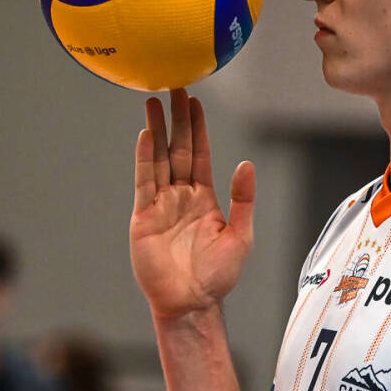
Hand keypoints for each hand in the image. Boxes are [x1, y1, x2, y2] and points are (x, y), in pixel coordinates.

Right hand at [130, 89, 255, 320]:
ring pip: (158, 159)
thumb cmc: (217, 276)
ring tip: (152, 102)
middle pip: (177, 149)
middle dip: (176, 119)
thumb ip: (243, 200)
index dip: (197, 128)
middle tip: (173, 87)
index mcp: (203, 198)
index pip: (199, 154)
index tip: (193, 101)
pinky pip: (145, 182)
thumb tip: (246, 164)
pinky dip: (145, 158)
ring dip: (157, 130)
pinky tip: (147, 136)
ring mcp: (160, 205)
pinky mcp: (144, 217)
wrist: (192, 303)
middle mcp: (180, 196)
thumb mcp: (240, 235)